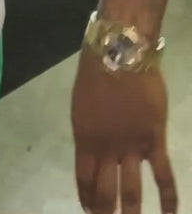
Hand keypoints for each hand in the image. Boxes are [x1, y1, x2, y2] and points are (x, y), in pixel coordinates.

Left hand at [71, 46, 176, 213]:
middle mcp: (105, 148)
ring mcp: (131, 146)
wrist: (119, 53)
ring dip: (130, 212)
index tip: (89, 211)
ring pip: (131, 190)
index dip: (86, 198)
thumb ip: (89, 129)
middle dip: (105, 211)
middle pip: (104, 190)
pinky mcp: (153, 140)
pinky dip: (168, 198)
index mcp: (84, 138)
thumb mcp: (82, 103)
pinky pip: (162, 175)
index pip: (83, 178)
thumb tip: (93, 147)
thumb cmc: (96, 71)